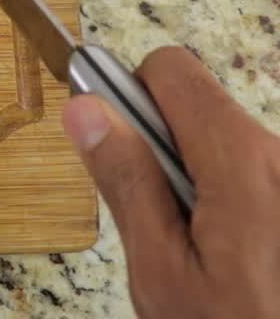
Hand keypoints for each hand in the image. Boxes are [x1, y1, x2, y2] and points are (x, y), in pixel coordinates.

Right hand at [63, 46, 278, 317]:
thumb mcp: (162, 272)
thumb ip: (126, 182)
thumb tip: (85, 110)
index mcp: (243, 162)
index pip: (170, 70)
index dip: (129, 99)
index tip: (117, 148)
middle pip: (198, 109)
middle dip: (165, 152)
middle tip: (162, 226)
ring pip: (226, 146)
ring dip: (202, 183)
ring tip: (204, 253)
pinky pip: (256, 176)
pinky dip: (236, 204)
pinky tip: (238, 258)